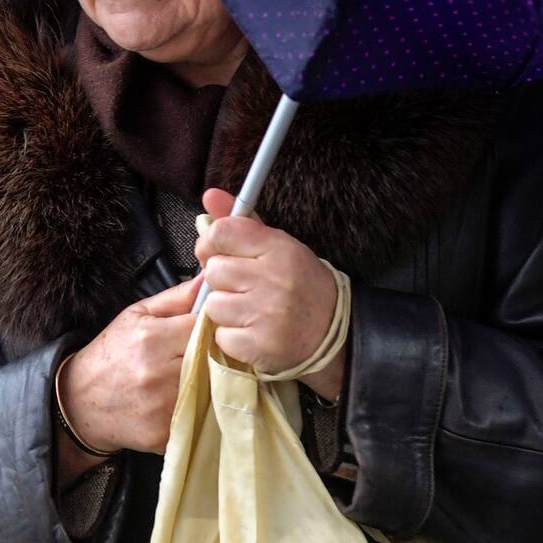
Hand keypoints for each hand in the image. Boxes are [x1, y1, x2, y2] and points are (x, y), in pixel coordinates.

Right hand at [58, 275, 202, 461]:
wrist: (81, 402)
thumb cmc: (112, 354)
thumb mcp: (136, 315)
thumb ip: (175, 298)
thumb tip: (208, 280)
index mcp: (152, 338)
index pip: (204, 327)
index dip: (211, 328)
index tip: (210, 331)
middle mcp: (158, 373)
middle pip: (211, 360)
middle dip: (213, 356)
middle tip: (205, 355)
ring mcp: (162, 406)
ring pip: (208, 390)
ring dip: (208, 383)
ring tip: (194, 378)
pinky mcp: (164, 433)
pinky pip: (196, 417)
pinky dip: (196, 409)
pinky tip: (184, 402)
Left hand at [195, 188, 344, 401]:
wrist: (333, 333)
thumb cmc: (299, 284)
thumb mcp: (277, 245)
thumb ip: (240, 222)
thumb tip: (209, 195)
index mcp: (278, 248)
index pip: (222, 232)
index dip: (211, 242)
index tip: (218, 251)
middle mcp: (273, 279)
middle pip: (213, 270)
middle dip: (222, 279)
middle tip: (242, 286)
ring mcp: (267, 315)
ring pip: (213, 305)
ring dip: (224, 310)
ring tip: (249, 309)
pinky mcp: (260, 346)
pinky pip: (221, 336)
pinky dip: (231, 336)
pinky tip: (252, 331)